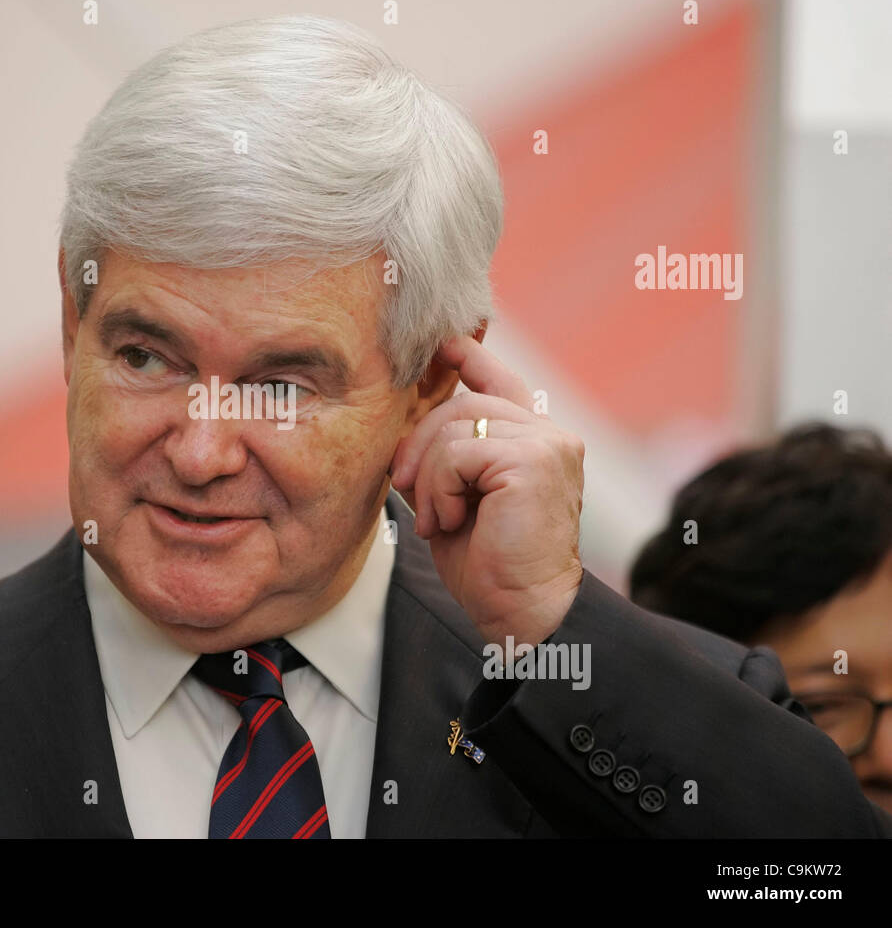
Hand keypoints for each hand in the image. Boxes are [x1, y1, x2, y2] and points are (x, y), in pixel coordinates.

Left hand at [390, 335, 584, 646]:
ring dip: (429, 475)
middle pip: (462, 404)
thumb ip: (447, 456)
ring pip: (456, 425)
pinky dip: (439, 489)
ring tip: (439, 518)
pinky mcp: (535, 461)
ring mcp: (547, 444)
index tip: (444, 342)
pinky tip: (449, 521)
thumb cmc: (488, 562)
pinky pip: (458, 453)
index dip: (471, 357)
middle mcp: (550, 434)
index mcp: (534, 441)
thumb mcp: (457, 497)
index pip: (501, 382)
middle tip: (404, 486)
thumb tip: (409, 421)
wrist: (522, 611)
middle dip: (420, 442)